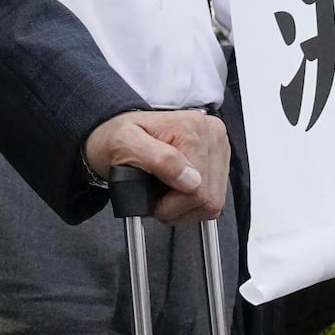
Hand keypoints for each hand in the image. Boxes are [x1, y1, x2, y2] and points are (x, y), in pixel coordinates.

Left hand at [83, 109, 228, 225]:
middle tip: (156, 200)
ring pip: (213, 201)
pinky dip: (192, 203)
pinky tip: (176, 192)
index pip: (197, 188)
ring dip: (186, 207)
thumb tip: (191, 180)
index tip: (152, 201)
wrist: (115, 135)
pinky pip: (214, 198)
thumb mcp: (125, 144)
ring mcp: (218, 148)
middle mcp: (211, 134)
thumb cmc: (116, 138)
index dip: (171, 204)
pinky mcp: (218, 161)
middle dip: (177, 207)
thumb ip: (158, 159)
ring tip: (164, 195)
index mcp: (192, 127)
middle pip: (208, 197)